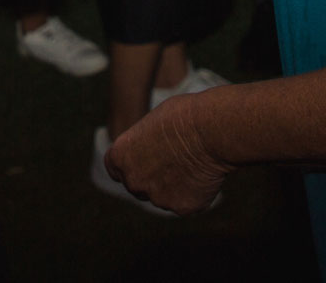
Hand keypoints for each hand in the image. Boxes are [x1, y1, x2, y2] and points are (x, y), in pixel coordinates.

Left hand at [104, 95, 229, 214]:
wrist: (210, 131)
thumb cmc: (183, 117)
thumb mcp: (152, 124)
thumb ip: (144, 145)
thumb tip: (152, 152)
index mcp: (120, 157)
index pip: (116, 169)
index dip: (131, 164)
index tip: (144, 159)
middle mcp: (133, 182)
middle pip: (139, 186)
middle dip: (153, 178)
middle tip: (175, 161)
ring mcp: (157, 198)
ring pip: (164, 196)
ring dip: (176, 186)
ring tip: (195, 163)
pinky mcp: (181, 208)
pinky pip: (187, 203)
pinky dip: (195, 193)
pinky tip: (205, 175)